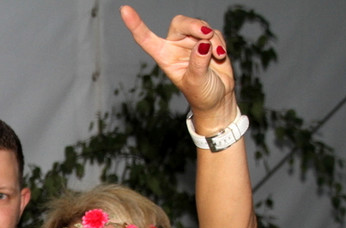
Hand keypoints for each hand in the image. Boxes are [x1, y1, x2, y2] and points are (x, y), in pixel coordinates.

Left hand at [120, 5, 236, 127]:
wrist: (218, 99)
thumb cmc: (201, 94)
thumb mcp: (196, 82)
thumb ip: (198, 63)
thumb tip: (203, 44)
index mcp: (164, 56)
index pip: (146, 39)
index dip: (136, 24)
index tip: (124, 10)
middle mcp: (176, 47)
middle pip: (180, 23)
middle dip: (194, 26)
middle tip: (206, 35)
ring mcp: (192, 43)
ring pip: (200, 26)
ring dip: (212, 38)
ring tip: (217, 56)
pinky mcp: (209, 42)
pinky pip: (214, 33)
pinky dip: (220, 42)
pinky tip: (221, 56)